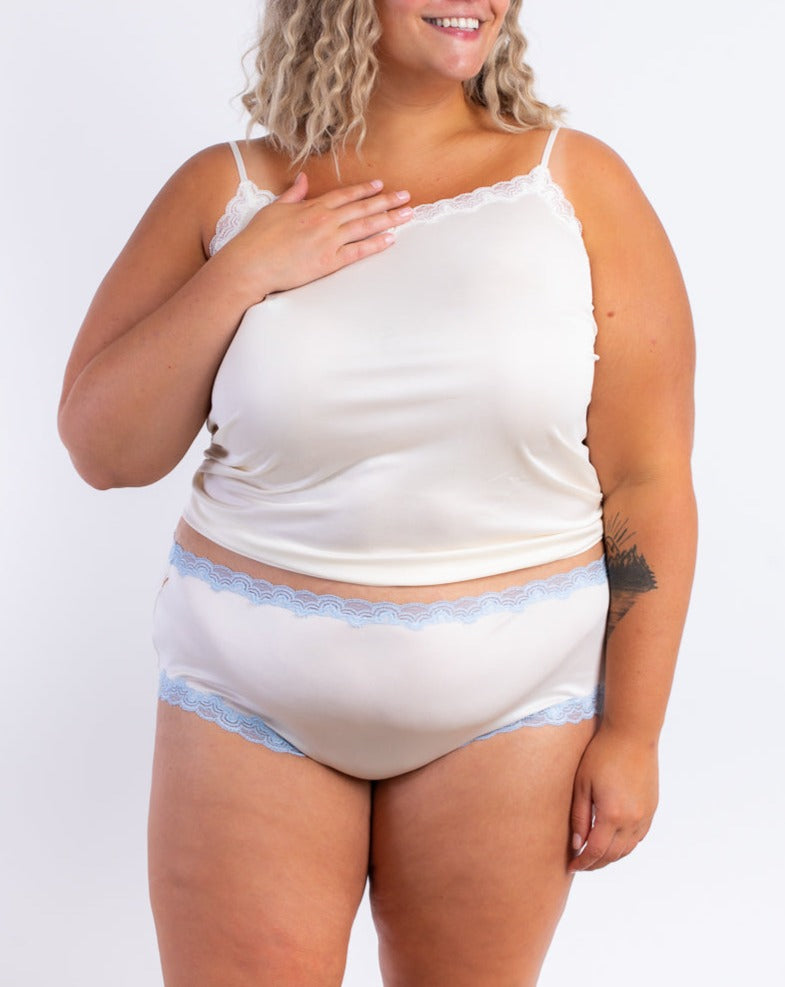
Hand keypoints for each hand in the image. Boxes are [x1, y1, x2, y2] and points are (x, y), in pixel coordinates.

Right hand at [221, 173, 413, 301]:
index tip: (381, 186)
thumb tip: (303, 179)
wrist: (251, 264)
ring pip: (365, 226)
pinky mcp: (329, 261)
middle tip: (407, 196)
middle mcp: (324, 221)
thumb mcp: (274, 208)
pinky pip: (358, 251)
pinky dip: (376, 243)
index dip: (364, 190)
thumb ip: (293, 194)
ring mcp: (328, 240)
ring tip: (408, 214)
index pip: (344, 195)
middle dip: (386, 201)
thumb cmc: (258, 238)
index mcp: (311, 207)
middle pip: (361, 208)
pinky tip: (391, 239)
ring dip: (389, 219)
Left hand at [568, 724, 658, 871]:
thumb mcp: (582, 784)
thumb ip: (579, 817)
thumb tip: (577, 844)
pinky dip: (625, 846)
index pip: (596, 851)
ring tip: (594, 856)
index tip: (571, 866)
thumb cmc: (602, 754)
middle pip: (612, 855)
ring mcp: (645, 816)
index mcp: (612, 815)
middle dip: (595, 863)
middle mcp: (632, 820)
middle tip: (580, 864)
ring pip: (627, 849)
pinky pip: (638, 837)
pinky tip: (614, 843)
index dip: (582, 862)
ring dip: (611, 857)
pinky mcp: (652, 809)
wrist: (632, 735)